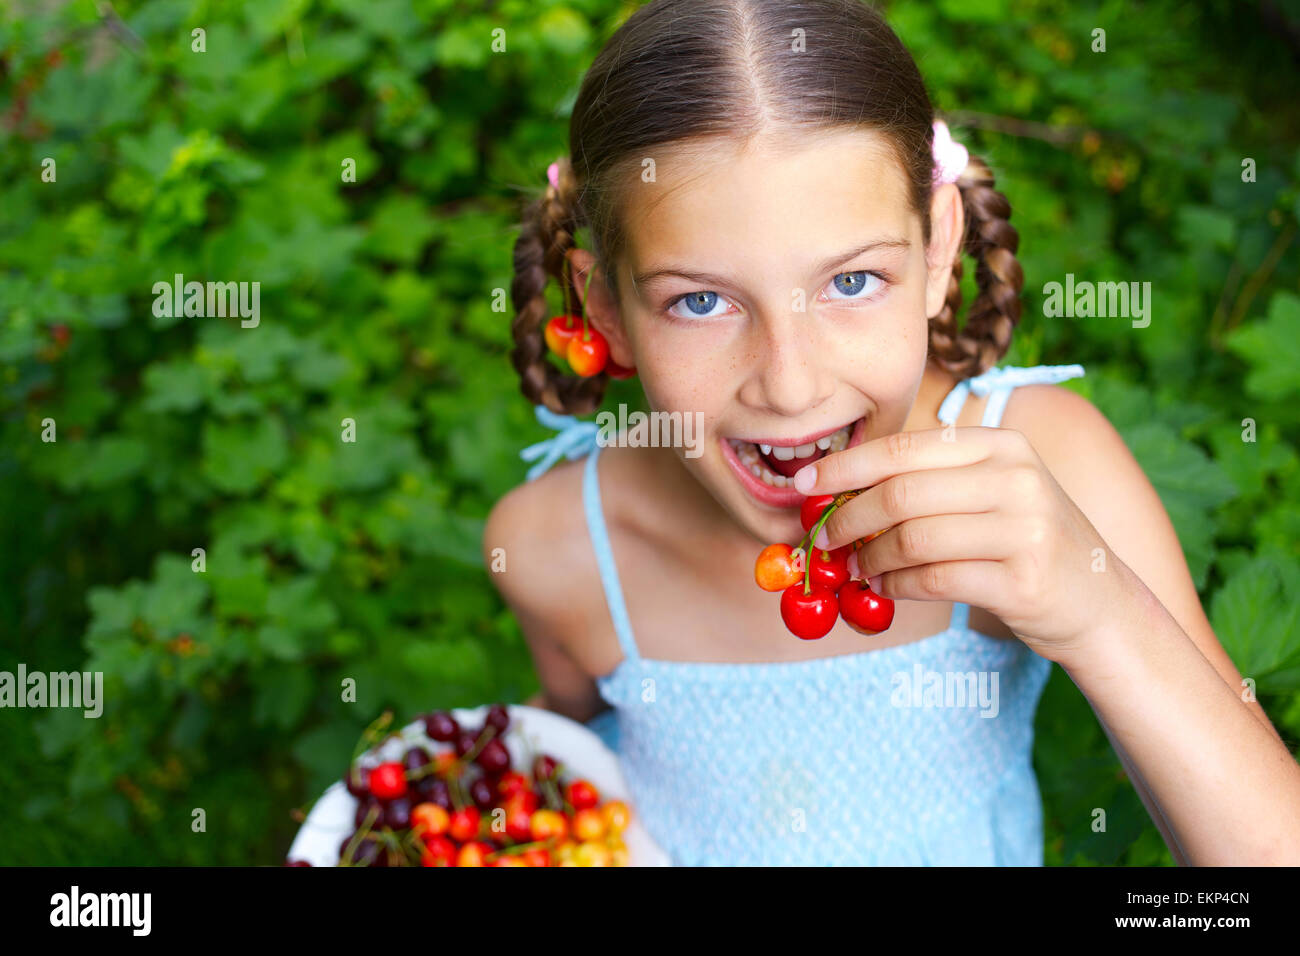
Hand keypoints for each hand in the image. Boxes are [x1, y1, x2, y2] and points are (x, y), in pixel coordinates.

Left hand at [793, 426, 1127, 663]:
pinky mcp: (1022, 581)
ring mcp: (1024, 529)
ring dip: (869, 559)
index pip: (904, 448)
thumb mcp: (994, 493)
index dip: (845, 467)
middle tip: (822, 539)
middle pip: (901, 493)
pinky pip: (932, 580)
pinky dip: (896, 586)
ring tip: (855, 568)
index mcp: (1001, 445)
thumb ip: (931, 484)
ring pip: (912, 539)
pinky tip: (885, 588)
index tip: (803, 486)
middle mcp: (1016, 478)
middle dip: (847, 518)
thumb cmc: (1028, 544)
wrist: (1101, 604)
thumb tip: (839, 493)